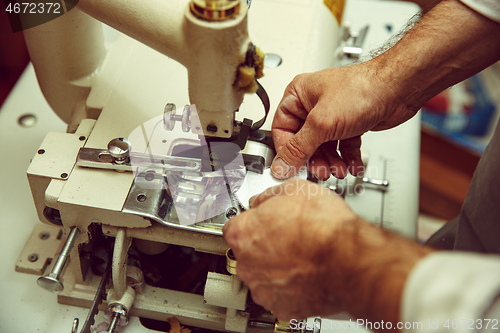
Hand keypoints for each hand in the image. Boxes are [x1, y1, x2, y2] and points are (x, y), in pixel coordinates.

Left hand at [223, 179, 432, 322]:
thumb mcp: (296, 190)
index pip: (234, 226)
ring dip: (276, 268)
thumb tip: (264, 199)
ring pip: (262, 276)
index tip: (260, 223)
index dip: (251, 222)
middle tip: (287, 238)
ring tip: (301, 256)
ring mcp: (263, 288)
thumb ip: (270, 195)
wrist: (351, 260)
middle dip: (263, 246)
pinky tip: (305, 274)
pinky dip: (290, 288)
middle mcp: (247, 263)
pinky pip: (279, 295)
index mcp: (244, 233)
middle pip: (247, 253)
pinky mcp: (282, 306)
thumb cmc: (326, 228)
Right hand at [271, 62, 417, 179]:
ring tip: (339, 170)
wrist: (399, 88)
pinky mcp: (350, 124)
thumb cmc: (363, 89)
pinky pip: (342, 146)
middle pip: (304, 142)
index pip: (282, 129)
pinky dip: (347, 158)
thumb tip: (281, 166)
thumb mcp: (322, 123)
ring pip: (324, 147)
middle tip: (321, 171)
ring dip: (332, 162)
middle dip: (314, 159)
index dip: (287, 151)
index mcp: (298, 95)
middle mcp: (313, 104)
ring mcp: (332, 114)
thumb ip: (299, 148)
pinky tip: (352, 165)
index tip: (292, 168)